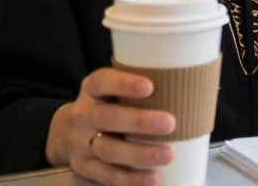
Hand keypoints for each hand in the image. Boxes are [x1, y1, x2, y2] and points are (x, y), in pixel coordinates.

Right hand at [45, 68, 175, 185]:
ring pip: (109, 150)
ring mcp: (81, 143)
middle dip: (139, 121)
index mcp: (92, 89)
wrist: (66, 131)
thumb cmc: (106, 105)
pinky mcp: (84, 166)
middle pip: (107, 118)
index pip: (103, 82)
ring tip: (168, 155)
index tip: (149, 86)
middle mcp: (83, 115)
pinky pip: (107, 175)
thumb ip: (140, 87)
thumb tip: (191, 84)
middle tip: (169, 123)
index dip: (124, 84)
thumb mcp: (112, 90)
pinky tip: (152, 178)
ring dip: (139, 154)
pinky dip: (130, 179)